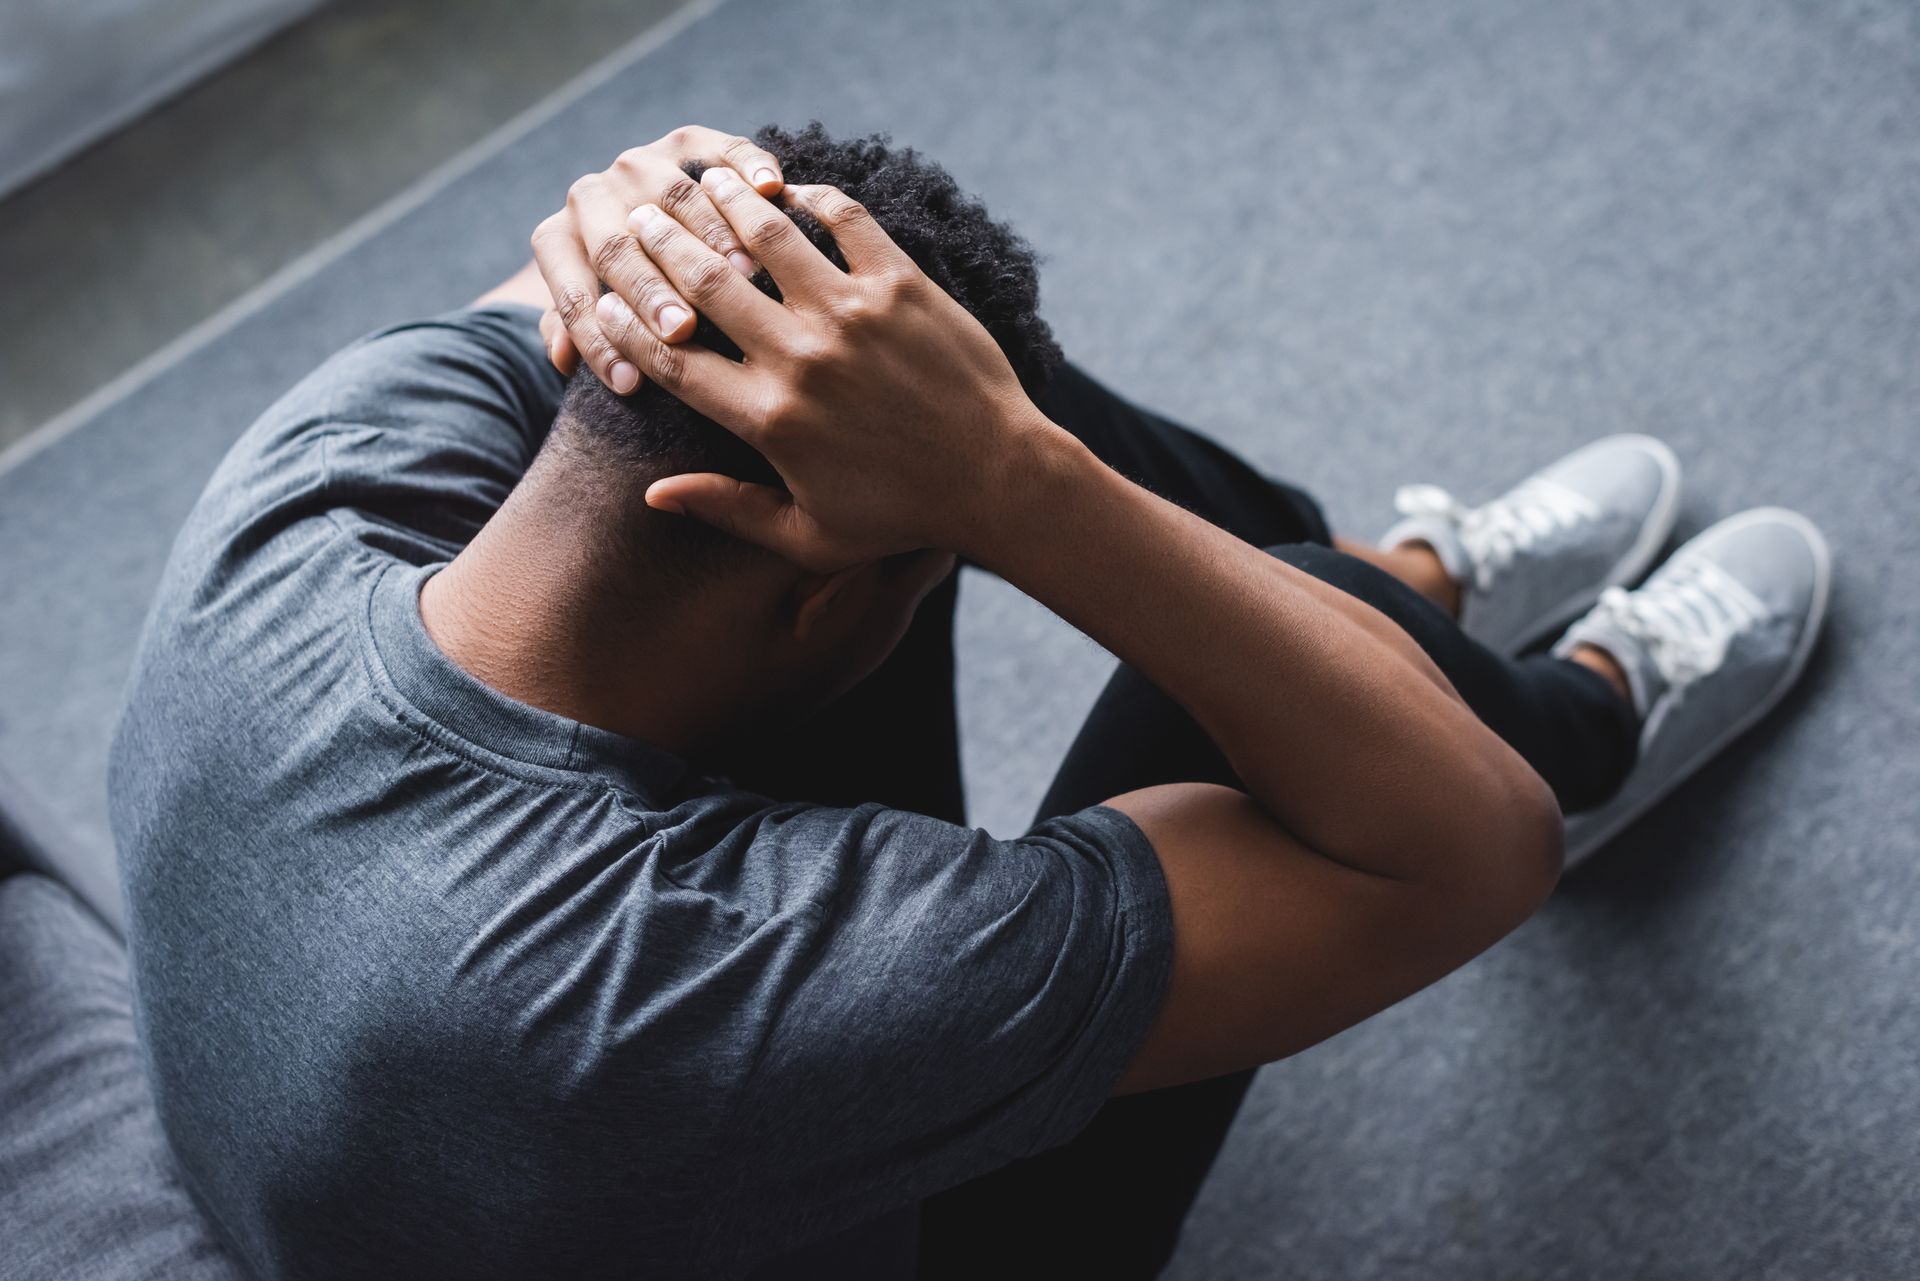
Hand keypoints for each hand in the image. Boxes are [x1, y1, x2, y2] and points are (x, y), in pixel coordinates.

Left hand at [531, 126, 785, 392]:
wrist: (642, 225)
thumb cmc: (627, 300)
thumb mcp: (596, 322)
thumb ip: (578, 336)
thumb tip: (563, 360)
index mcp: (561, 239)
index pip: (574, 294)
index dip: (599, 343)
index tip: (633, 386)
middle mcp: (593, 193)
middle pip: (618, 243)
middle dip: (649, 291)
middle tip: (681, 329)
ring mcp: (642, 163)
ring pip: (674, 197)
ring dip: (709, 236)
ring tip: (741, 278)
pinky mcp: (690, 144)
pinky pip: (722, 149)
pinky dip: (747, 165)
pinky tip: (772, 190)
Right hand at [611, 168, 1062, 570]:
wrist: (1000, 479)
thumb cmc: (902, 516)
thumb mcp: (810, 538)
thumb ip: (728, 509)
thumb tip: (652, 494)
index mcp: (771, 419)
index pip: (674, 359)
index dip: (627, 326)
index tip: (604, 302)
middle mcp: (803, 358)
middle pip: (703, 284)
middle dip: (658, 247)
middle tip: (636, 221)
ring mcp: (853, 314)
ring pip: (766, 235)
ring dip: (723, 203)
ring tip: (699, 183)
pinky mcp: (902, 285)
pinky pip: (844, 218)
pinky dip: (809, 195)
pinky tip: (787, 188)